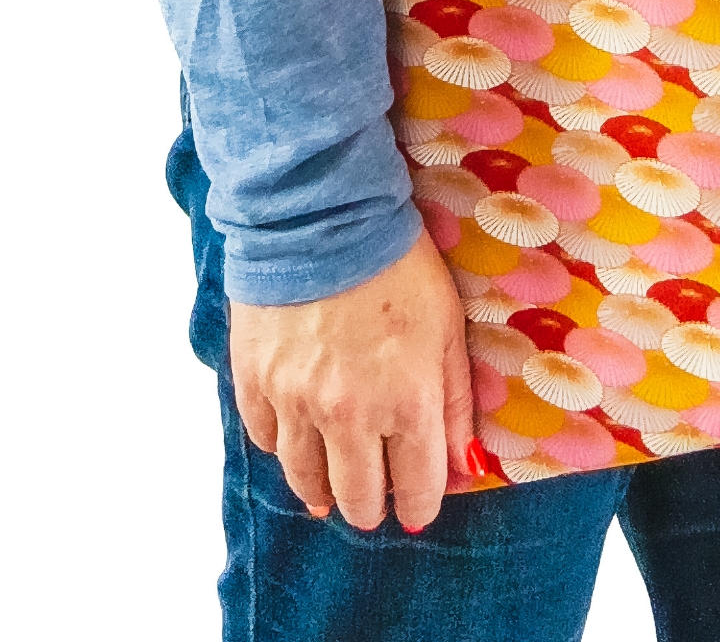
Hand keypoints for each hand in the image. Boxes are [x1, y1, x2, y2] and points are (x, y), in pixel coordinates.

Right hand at [229, 228, 475, 531]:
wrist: (323, 214)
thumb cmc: (398, 263)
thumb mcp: (448, 326)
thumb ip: (456, 401)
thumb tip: (466, 464)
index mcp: (406, 402)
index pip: (416, 490)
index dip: (419, 505)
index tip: (417, 506)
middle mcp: (348, 416)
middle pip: (357, 499)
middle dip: (372, 506)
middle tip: (374, 500)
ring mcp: (294, 402)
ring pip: (306, 481)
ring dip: (323, 490)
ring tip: (332, 488)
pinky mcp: (253, 381)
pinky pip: (265, 439)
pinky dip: (283, 446)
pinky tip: (296, 438)